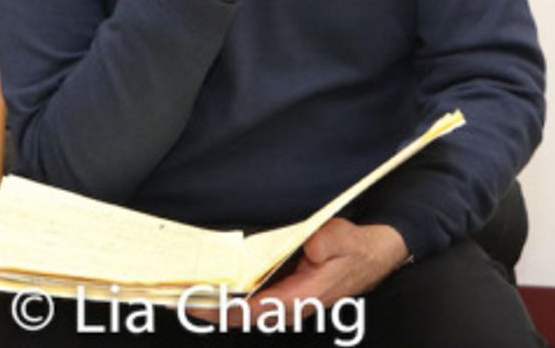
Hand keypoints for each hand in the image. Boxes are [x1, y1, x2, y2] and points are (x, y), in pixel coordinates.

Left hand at [187, 219, 407, 327]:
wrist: (374, 256)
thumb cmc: (357, 250)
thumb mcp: (345, 239)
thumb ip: (327, 242)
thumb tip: (311, 245)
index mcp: (302, 297)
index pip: (256, 310)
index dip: (225, 310)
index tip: (199, 304)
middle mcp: (291, 305)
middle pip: (243, 315)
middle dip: (212, 308)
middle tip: (180, 298)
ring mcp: (287, 301)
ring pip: (246, 309)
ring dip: (219, 303)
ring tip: (188, 293)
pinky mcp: (285, 293)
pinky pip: (253, 299)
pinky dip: (232, 295)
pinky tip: (214, 284)